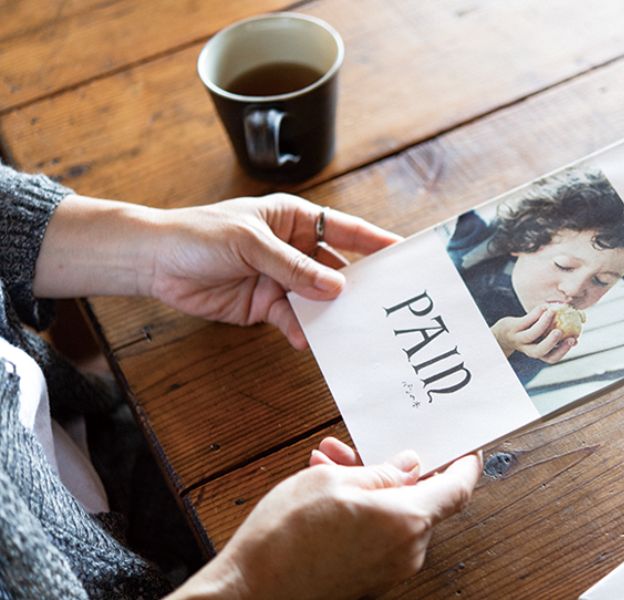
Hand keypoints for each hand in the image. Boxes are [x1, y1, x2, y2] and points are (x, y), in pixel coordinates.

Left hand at [150, 194, 399, 348]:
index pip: (345, 230)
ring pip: (318, 298)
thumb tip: (336, 287)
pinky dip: (302, 330)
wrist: (154, 262)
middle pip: (337, 268)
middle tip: (383, 305)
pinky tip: (307, 339)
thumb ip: (293, 267)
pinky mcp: (265, 305)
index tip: (404, 254)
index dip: (375, 242)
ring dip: (331, 313)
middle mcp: (294, 248)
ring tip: (350, 329)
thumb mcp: (250, 244)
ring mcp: (281, 279)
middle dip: (358, 286)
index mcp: (295, 219)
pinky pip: (293, 319)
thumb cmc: (199, 235)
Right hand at [170, 438, 481, 599]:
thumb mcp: (331, 482)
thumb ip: (379, 471)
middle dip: (392, 467)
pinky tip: (325, 492)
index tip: (465, 446)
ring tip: (328, 463)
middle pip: (419, 498)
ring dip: (368, 486)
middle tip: (360, 445)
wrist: (249, 594)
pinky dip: (361, 511)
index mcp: (407, 521)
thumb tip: (410, 466)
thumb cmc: (284, 539)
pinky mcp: (368, 580)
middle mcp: (406, 551)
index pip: (458, 488)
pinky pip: (377, 536)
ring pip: (392, 514)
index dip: (465, 463)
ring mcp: (388, 571)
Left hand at [490, 305, 576, 363]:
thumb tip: (583, 319)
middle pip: (540, 351)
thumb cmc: (530, 331)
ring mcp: (519, 338)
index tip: (574, 340)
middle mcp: (528, 348)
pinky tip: (545, 306)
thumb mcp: (545, 332)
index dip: (562, 351)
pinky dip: (536, 313)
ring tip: (553, 312)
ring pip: (531, 334)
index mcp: (538, 352)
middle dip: (551, 343)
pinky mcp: (513, 327)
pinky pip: (526, 320)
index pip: (551, 358)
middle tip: (561, 332)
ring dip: (543, 323)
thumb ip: (562, 327)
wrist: (504, 332)